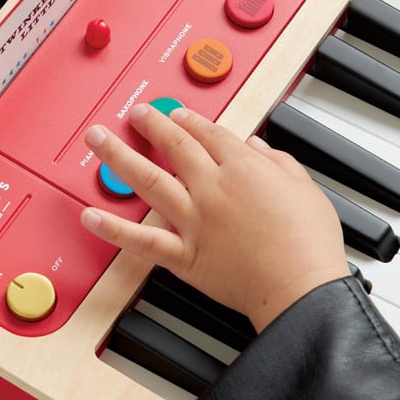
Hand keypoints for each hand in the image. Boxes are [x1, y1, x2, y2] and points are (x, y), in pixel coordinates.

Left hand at [80, 104, 348, 331]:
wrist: (301, 286)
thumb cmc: (309, 241)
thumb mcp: (305, 187)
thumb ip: (279, 162)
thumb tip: (258, 147)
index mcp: (243, 168)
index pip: (209, 134)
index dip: (190, 120)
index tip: (178, 114)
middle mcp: (212, 187)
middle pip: (175, 146)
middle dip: (153, 124)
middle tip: (137, 113)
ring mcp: (194, 219)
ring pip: (148, 180)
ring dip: (119, 156)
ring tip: (98, 139)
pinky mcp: (184, 255)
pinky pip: (142, 240)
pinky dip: (114, 229)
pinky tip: (90, 216)